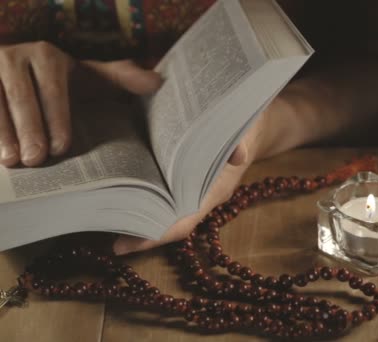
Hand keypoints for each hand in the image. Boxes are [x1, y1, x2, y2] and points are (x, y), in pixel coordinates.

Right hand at [0, 41, 160, 166]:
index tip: (62, 148)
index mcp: (47, 56)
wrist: (14, 69)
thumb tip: (158, 82)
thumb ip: (120, 79)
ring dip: (3, 133)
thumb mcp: (88, 76)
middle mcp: (14, 57)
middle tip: (37, 160)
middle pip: (20, 96)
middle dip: (30, 130)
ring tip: (13, 162)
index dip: (57, 119)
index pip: (52, 89)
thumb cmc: (59, 79)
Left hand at [112, 111, 265, 254]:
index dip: (154, 238)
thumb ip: (241, 141)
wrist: (249, 119)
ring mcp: (184, 186)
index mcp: (213, 191)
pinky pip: (152, 186)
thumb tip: (239, 155)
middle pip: (161, 219)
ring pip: (154, 205)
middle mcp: (195, 194)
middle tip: (97, 224)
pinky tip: (107, 177)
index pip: (182, 224)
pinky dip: (131, 186)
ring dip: (128, 207)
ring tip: (95, 204)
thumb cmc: (245, 127)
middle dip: (132, 225)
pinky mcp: (174, 173)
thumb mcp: (246, 129)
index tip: (120, 247)